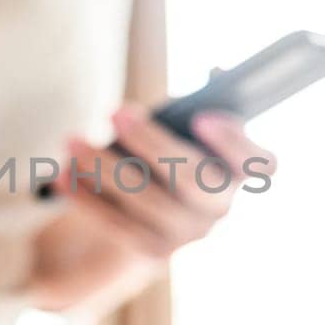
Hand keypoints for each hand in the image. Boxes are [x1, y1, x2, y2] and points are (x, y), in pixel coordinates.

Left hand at [56, 102, 276, 260]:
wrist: (137, 212)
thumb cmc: (162, 153)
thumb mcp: (179, 127)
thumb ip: (195, 106)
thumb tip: (216, 72)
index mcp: (236, 172)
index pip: (262, 164)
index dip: (236, 143)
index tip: (202, 118)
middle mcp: (219, 208)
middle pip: (193, 179)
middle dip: (152, 142)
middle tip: (115, 111)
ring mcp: (188, 235)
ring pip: (147, 201)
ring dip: (106, 167)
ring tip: (72, 140)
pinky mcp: (153, 252)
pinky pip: (118, 224)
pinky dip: (87, 199)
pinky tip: (62, 176)